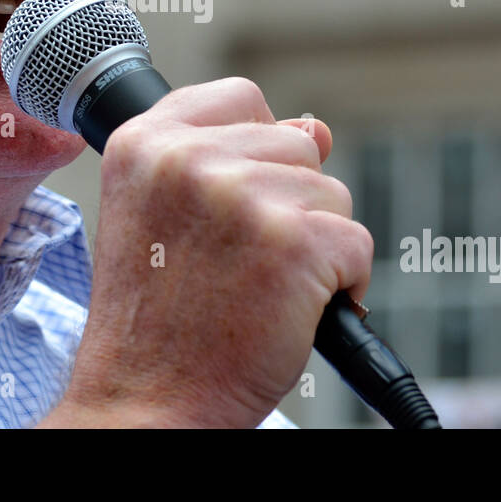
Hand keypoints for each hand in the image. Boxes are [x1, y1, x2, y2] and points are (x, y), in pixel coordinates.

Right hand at [40, 78, 371, 427]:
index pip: (241, 99)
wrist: (146, 402)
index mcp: (143, 142)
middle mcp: (187, 157)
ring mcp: (242, 196)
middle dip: (287, 204)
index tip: (234, 201)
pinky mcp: (295, 242)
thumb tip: (316, 127)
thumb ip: (223, 155)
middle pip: (296, 145)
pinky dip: (342, 285)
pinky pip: (356, 243)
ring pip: (331, 193)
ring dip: (313, 245)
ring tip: (257, 290)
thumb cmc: (155, 317)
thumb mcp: (157, 212)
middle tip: (237, 264)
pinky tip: (290, 313)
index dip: (255, 148)